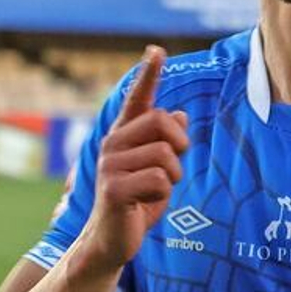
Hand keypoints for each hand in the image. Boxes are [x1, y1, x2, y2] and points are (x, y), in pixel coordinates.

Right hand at [83, 47, 188, 268]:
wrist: (111, 241)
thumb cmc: (137, 202)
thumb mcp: (157, 169)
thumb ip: (166, 142)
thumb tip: (180, 114)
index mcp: (124, 136)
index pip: (137, 100)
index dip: (148, 74)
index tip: (157, 51)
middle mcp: (113, 144)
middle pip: (162, 121)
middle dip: (178, 144)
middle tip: (171, 168)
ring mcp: (110, 164)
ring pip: (165, 154)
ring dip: (172, 177)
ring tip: (154, 191)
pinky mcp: (113, 187)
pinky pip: (159, 178)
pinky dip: (162, 193)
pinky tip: (145, 204)